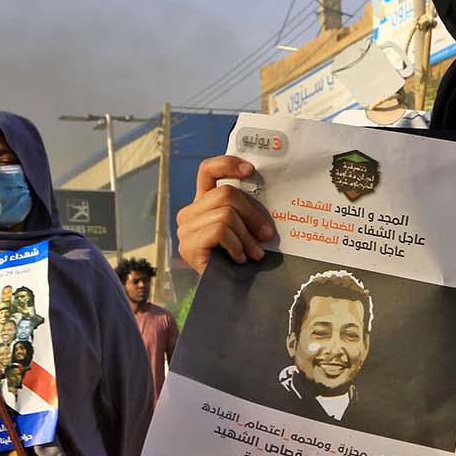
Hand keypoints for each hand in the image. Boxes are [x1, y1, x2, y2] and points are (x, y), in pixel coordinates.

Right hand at [176, 155, 275, 273]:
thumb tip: (270, 191)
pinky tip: (240, 259)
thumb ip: (247, 209)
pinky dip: (236, 246)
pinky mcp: (187, 245)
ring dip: (247, 236)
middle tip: (267, 235)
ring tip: (255, 254)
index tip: (251, 171)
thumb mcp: (245, 227)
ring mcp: (185, 229)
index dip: (228, 164)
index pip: (207, 170)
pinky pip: (220, 231)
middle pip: (225, 194)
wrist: (229, 292)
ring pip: (225, 214)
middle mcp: (189, 212)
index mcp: (203, 202)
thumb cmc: (240, 257)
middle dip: (252, 214)